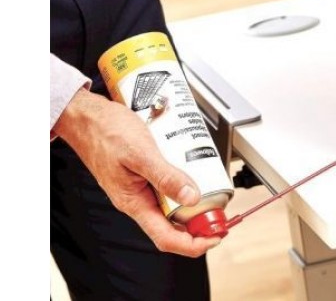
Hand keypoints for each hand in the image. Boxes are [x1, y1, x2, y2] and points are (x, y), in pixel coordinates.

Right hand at [54, 87, 221, 256]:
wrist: (88, 117)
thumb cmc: (106, 131)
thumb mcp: (140, 153)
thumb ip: (165, 176)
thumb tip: (192, 197)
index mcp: (134, 202)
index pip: (166, 237)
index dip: (193, 244)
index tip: (216, 236)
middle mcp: (137, 199)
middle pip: (172, 223)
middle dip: (199, 220)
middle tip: (221, 211)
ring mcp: (140, 187)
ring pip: (171, 203)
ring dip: (192, 199)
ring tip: (211, 188)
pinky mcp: (143, 174)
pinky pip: (166, 185)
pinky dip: (182, 181)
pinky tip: (192, 168)